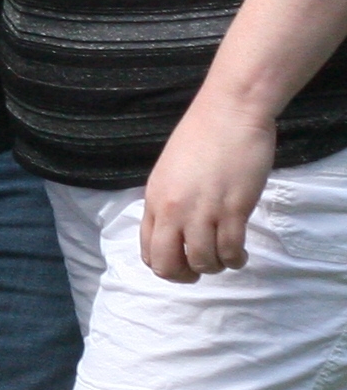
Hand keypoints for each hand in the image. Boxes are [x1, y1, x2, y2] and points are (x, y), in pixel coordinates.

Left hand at [139, 95, 274, 281]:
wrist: (228, 113)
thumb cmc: (201, 136)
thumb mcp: (170, 171)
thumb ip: (168, 199)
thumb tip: (174, 226)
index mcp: (153, 199)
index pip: (148, 249)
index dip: (165, 266)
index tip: (182, 263)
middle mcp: (172, 209)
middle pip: (167, 264)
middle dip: (185, 276)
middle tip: (202, 268)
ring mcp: (202, 211)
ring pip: (202, 263)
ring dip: (216, 267)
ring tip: (226, 257)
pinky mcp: (232, 210)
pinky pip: (230, 251)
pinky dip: (236, 259)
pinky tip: (240, 253)